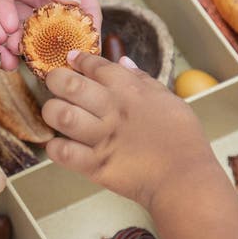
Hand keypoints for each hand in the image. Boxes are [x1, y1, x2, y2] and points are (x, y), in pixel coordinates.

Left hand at [0, 0, 100, 51]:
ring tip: (19, 61)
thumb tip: (70, 3)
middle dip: (49, 47)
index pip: (84, 9)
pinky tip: (2, 34)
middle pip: (52, 23)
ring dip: (21, 42)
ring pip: (23, 23)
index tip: (82, 58)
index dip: (84, 34)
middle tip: (46, 70)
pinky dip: (0, 24)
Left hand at [41, 52, 211, 209]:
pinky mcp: (95, 165)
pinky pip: (62, 152)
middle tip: (56, 85)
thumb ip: (143, 80)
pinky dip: (55, 147)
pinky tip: (60, 145)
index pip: (95, 65)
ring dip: (52, 112)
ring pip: (59, 114)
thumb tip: (123, 62)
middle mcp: (111, 109)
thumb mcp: (169, 99)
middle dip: (55, 79)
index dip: (78, 60)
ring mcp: (101, 137)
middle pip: (68, 83)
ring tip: (56, 115)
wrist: (185, 178)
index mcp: (129, 90)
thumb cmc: (183, 139)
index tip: (71, 59)